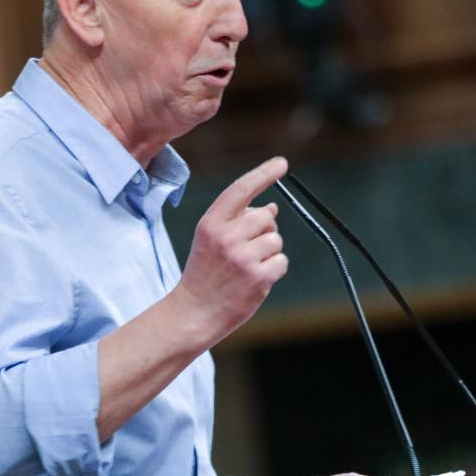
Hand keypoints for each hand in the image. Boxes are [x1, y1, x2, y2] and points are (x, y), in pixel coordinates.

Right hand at [174, 156, 288, 344]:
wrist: (194, 311)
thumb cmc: (205, 272)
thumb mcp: (211, 240)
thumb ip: (238, 221)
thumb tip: (272, 208)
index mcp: (211, 223)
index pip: (241, 190)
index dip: (263, 173)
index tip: (281, 163)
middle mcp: (226, 237)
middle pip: (266, 217)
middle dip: (265, 230)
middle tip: (248, 247)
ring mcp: (243, 258)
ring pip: (276, 241)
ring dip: (270, 252)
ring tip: (248, 266)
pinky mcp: (258, 278)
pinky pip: (281, 262)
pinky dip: (274, 270)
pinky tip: (255, 279)